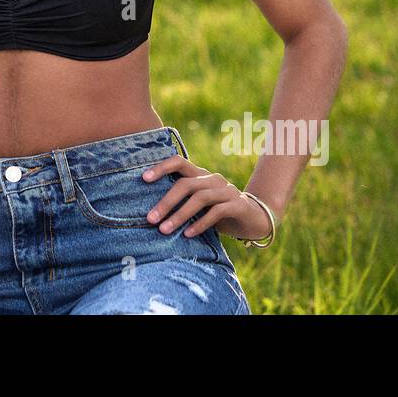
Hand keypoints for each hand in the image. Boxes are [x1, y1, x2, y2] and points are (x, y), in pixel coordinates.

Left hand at [142, 156, 273, 240]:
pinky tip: (188, 234)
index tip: (143, 178)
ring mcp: (227, 190)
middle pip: (185, 184)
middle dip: (166, 202)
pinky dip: (200, 224)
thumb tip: (151, 212)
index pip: (179, 162)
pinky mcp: (238, 205)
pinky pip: (216, 212)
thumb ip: (182, 202)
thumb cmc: (218, 212)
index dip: (161, 167)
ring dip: (180, 215)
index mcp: (200, 175)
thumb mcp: (199, 205)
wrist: (255, 219)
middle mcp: (212, 179)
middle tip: (150, 219)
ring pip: (199, 198)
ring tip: (164, 230)